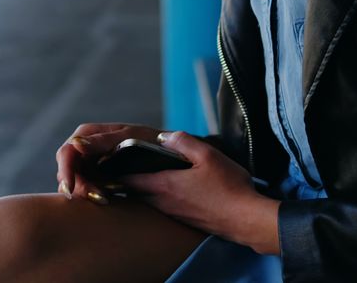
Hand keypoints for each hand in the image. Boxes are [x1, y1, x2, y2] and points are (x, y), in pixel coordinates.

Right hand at [54, 122, 161, 204]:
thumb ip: (103, 140)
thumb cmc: (149, 140)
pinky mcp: (96, 180)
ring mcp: (89, 166)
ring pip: (74, 185)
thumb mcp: (130, 136)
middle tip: (99, 197)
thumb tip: (76, 145)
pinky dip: (93, 196)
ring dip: (87, 193)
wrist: (166, 154)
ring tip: (107, 199)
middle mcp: (84, 149)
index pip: (66, 152)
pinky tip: (108, 200)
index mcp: (88, 134)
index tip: (71, 188)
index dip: (65, 170)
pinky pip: (85, 191)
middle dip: (79, 187)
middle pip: (66, 171)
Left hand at [120, 131, 280, 254]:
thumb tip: (164, 137)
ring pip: (148, 200)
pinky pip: (162, 206)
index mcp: (163, 185)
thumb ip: (183, 141)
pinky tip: (171, 187)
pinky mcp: (185, 220)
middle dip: (127, 179)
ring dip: (143, 188)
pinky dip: (158, 196)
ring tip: (145, 172)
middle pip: (134, 191)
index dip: (116, 170)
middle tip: (124, 164)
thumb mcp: (207, 155)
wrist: (246, 219)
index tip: (110, 160)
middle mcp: (163, 202)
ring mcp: (174, 213)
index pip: (127, 180)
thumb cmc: (228, 186)